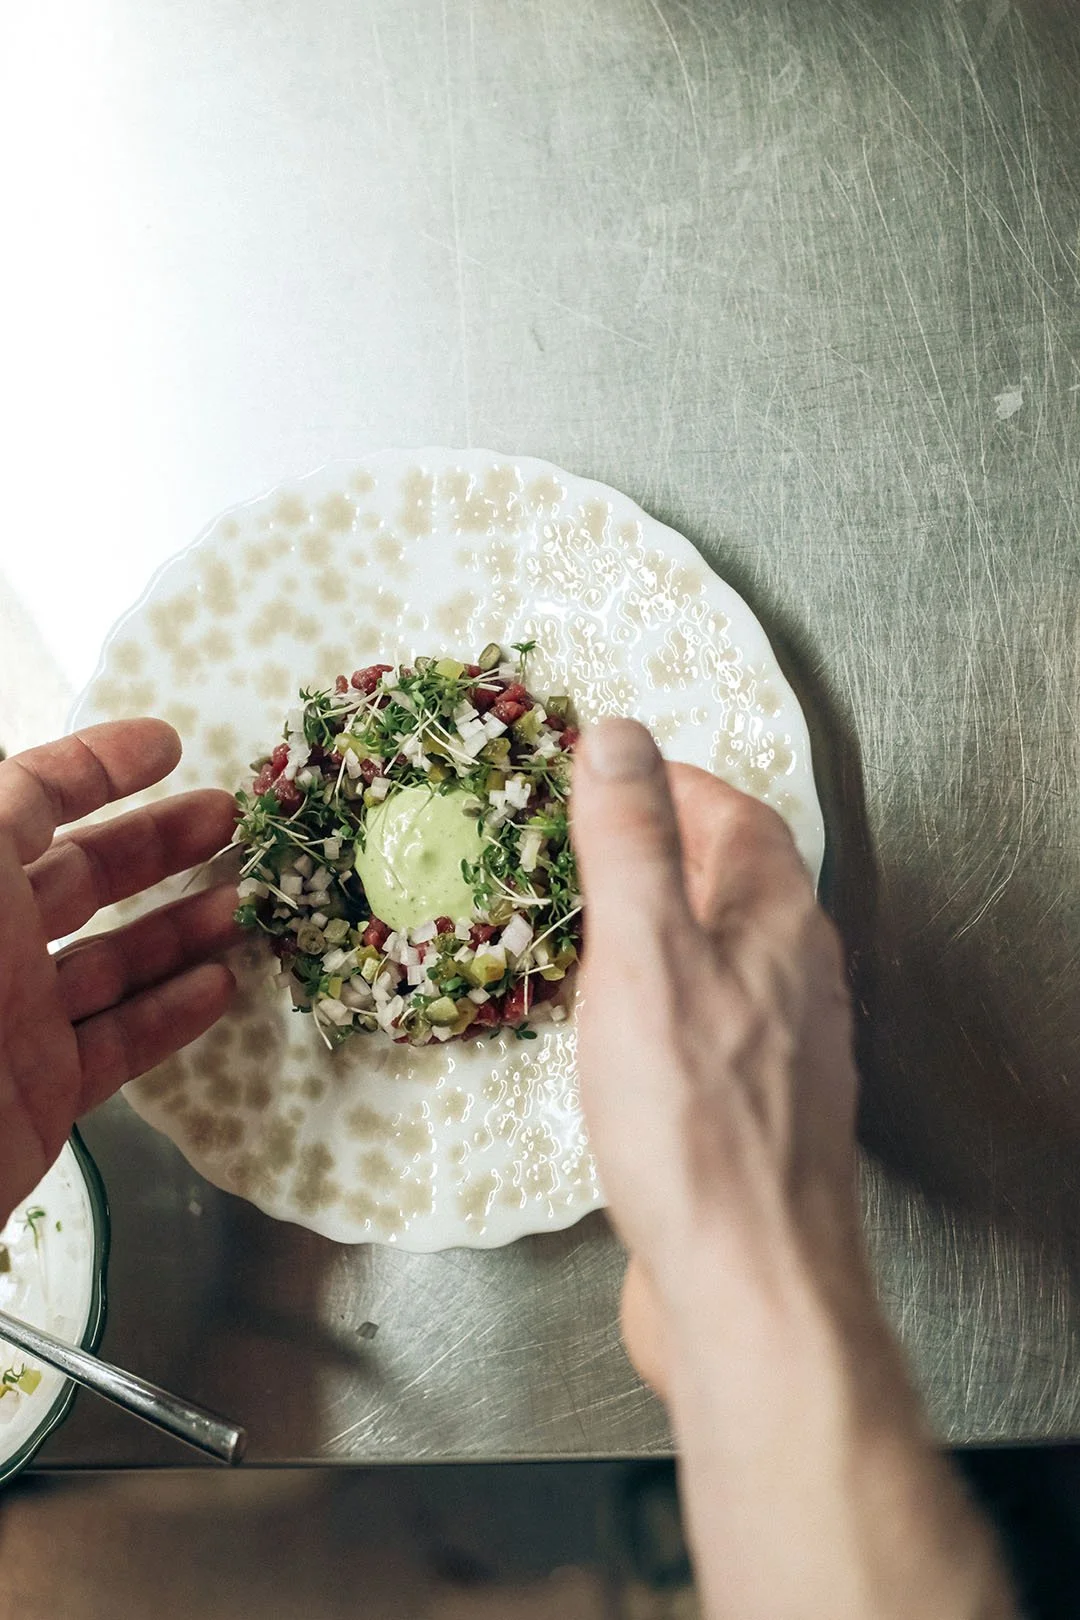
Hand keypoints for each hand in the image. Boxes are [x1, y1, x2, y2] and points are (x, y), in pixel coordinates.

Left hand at [0, 720, 239, 1223]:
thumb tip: (34, 778)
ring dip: (183, 925)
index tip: (171, 746)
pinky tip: (222, 986)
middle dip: (159, 843)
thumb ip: (7, 808)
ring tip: (251, 904)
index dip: (97, 766)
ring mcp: (13, 1019)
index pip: (29, 799)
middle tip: (237, 825)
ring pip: (110, 958)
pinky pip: (117, 1042)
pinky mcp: (40, 1091)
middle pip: (80, 877)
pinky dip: (171, 1013)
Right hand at [573, 722, 858, 1393]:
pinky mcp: (756, 1109)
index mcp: (780, 923)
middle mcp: (796, 977)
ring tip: (595, 924)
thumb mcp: (644, 956)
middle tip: (594, 840)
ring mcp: (783, 1047)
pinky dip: (663, 996)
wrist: (748, 1281)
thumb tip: (618, 737)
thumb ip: (630, 842)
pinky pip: (710, 1021)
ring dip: (665, 925)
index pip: (739, 817)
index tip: (616, 770)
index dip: (677, 784)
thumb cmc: (694, 1121)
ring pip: (725, 954)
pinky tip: (621, 1030)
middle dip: (669, 848)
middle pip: (739, 881)